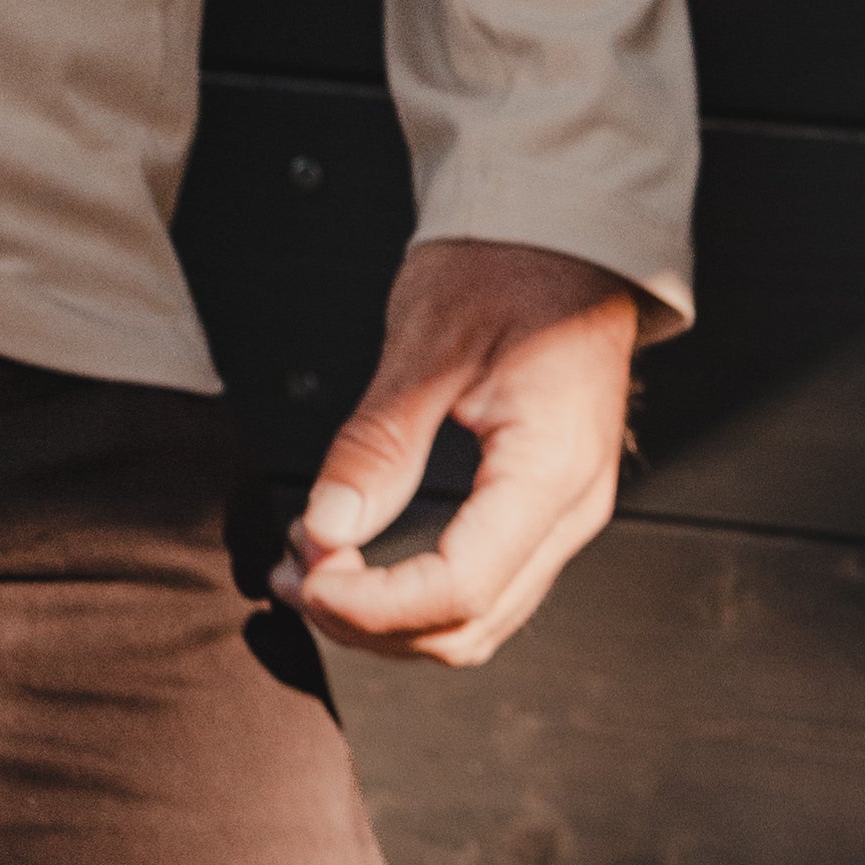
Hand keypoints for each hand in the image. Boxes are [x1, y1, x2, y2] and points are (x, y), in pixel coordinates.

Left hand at [269, 237, 640, 670]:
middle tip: (293, 575)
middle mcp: (572, 508)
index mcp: (551, 468)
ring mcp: (565, 514)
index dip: (372, 603)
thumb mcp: (429, 339)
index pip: (460, 589)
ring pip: (477, 623)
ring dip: (389, 620)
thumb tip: (327, 526)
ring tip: (310, 575)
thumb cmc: (511, 266)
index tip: (307, 575)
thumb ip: (379, 441)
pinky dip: (416, 596)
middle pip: (469, 626)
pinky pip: (484, 587)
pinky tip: (360, 567)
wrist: (566, 238)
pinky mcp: (544, 509)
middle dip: (369, 622)